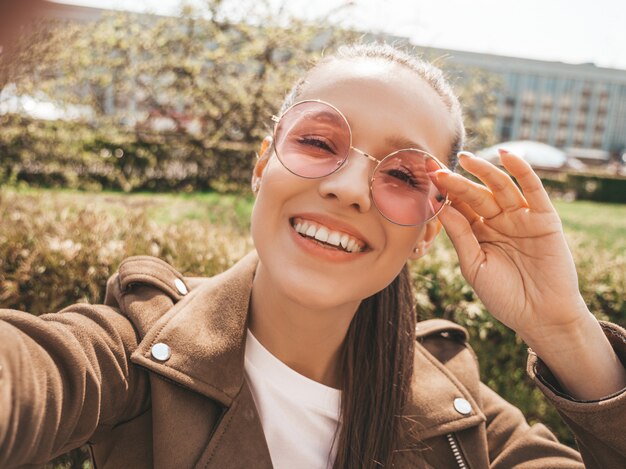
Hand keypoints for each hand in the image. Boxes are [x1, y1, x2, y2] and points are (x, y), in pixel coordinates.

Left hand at [431, 149, 625, 399]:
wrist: (539, 318)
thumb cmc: (503, 296)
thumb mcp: (474, 265)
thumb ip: (460, 235)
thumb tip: (441, 206)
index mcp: (479, 232)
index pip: (459, 206)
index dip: (443, 192)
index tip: (423, 178)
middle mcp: (499, 221)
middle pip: (476, 194)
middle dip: (456, 180)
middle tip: (434, 167)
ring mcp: (521, 218)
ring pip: (500, 187)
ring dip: (484, 171)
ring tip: (465, 158)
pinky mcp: (544, 218)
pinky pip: (533, 189)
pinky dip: (522, 171)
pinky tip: (507, 156)